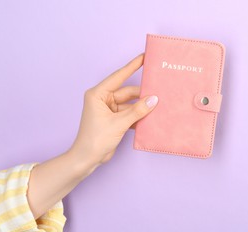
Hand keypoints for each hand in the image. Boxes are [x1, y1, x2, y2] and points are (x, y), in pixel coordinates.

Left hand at [68, 53, 158, 173]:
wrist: (87, 158)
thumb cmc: (95, 139)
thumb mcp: (119, 123)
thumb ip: (137, 111)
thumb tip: (154, 100)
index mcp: (98, 94)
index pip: (118, 76)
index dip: (132, 66)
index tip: (144, 56)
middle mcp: (103, 99)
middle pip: (127, 92)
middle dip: (143, 94)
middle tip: (160, 90)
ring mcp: (109, 110)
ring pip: (130, 104)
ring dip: (142, 107)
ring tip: (159, 105)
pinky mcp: (114, 120)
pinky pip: (130, 113)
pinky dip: (139, 116)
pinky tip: (151, 117)